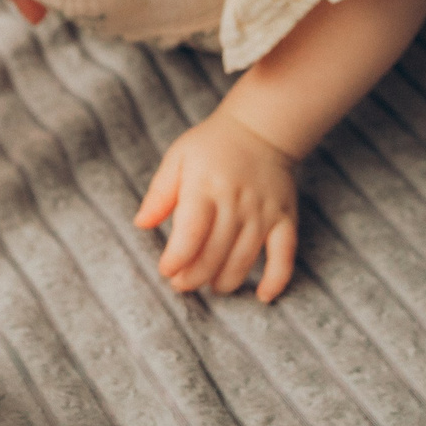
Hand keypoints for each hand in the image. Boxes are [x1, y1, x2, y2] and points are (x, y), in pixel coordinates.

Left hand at [134, 110, 299, 300]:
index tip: (166, 270)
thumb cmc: (212, 146)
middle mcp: (236, 203)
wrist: (260, 128)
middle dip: (193, 278)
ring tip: (210, 285)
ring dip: (223, 282)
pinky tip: (263, 296)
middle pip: (214, 255)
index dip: (176, 260)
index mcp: (205, 187)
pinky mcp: (285, 219)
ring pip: (243, 261)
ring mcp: (263, 213)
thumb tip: (140, 224)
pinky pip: (284, 255)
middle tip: (181, 284)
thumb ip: (159, 192)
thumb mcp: (178, 158)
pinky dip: (276, 280)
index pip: (190, 235)